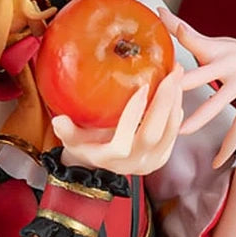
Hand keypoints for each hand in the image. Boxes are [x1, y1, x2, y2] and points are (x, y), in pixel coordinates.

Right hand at [52, 65, 183, 175]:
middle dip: (165, 101)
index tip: (142, 87)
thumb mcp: (71, 140)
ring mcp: (150, 162)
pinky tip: (177, 92)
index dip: (133, 116)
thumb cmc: (84, 145)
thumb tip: (59, 121)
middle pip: (154, 134)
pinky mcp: (161, 157)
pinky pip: (173, 134)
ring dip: (175, 102)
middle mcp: (133, 164)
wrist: (99, 163)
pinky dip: (177, 112)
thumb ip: (66, 131)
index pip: (123, 142)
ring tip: (176, 75)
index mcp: (110, 159)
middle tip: (172, 72)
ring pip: (169, 132)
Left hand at [157, 8, 235, 167]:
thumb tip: (158, 11)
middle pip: (200, 75)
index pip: (194, 39)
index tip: (168, 25)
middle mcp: (229, 66)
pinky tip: (217, 162)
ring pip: (216, 105)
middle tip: (159, 95)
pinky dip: (228, 146)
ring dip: (199, 119)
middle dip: (180, 85)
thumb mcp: (216, 42)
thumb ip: (186, 31)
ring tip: (180, 131)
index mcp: (216, 50)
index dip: (182, 31)